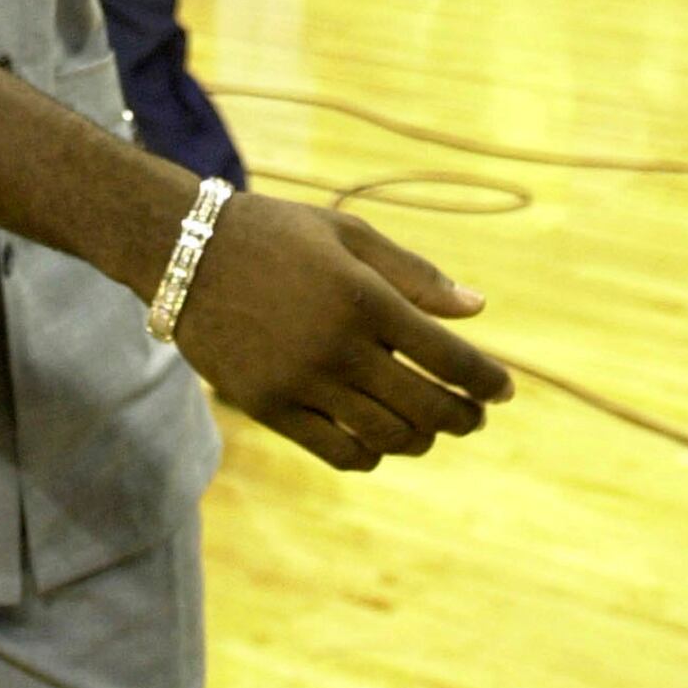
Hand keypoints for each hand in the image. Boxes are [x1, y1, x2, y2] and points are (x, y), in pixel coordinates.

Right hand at [176, 192, 512, 470]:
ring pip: (388, 437)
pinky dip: (372, 453)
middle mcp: (337, 346)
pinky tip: (379, 436)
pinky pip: (339, 452)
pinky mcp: (270, 408)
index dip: (486, 381)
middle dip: (464, 416)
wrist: (184, 251)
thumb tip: (478, 309)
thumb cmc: (275, 234)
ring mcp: (301, 382)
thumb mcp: (347, 235)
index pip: (449, 358)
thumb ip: (414, 274)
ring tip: (428, 426)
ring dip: (422, 437)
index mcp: (363, 297)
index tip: (503, 389)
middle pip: (428, 407)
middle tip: (472, 413)